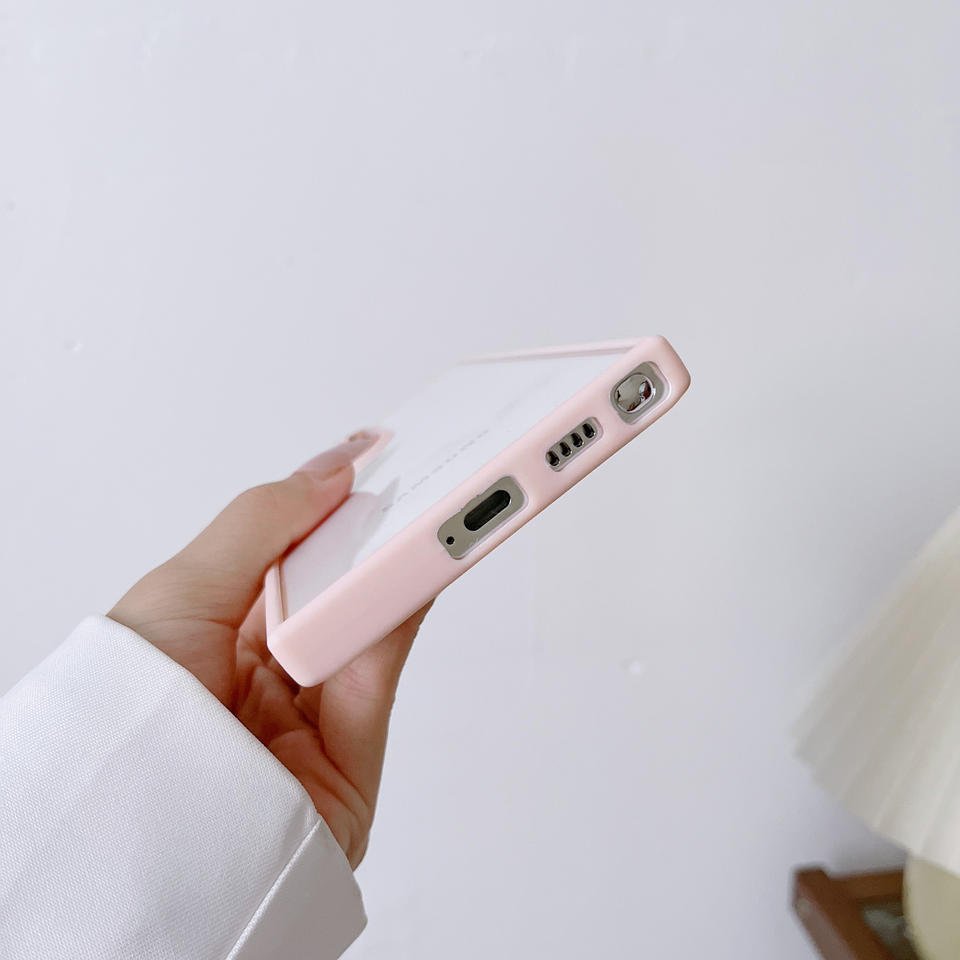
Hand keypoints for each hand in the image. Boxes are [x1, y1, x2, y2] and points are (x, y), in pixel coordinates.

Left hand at [109, 432, 429, 867]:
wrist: (138, 843)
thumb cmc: (129, 716)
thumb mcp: (182, 589)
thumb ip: (262, 523)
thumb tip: (330, 471)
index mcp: (216, 630)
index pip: (287, 554)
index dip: (328, 507)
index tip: (371, 462)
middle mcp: (265, 670)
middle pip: (336, 585)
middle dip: (372, 532)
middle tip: (410, 479)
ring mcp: (311, 709)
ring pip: (369, 620)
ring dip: (400, 566)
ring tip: (426, 510)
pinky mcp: (354, 751)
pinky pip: (385, 664)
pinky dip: (406, 609)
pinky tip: (419, 562)